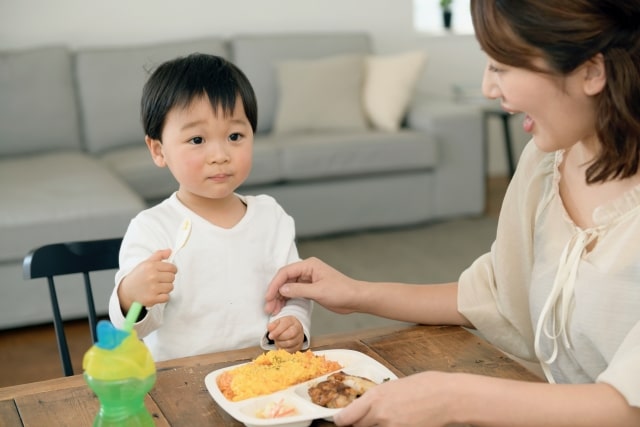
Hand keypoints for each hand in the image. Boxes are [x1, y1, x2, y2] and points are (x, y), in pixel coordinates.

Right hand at [118, 249, 176, 310]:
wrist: (127, 290)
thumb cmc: (139, 276)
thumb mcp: (146, 263)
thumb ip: (159, 255)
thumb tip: (170, 251)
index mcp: (151, 266)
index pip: (172, 268)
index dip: (172, 270)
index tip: (167, 272)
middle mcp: (152, 276)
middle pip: (172, 277)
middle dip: (168, 279)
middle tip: (160, 280)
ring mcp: (152, 288)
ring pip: (170, 287)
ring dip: (166, 288)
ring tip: (157, 287)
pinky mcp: (152, 299)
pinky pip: (167, 297)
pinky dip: (163, 297)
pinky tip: (156, 294)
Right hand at [264, 257, 359, 315]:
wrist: (355, 299)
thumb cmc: (341, 292)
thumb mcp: (318, 291)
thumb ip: (299, 290)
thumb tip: (281, 290)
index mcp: (309, 265)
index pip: (286, 272)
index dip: (275, 284)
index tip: (268, 297)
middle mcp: (307, 270)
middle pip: (285, 280)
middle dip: (275, 293)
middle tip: (268, 307)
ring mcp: (308, 280)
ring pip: (288, 287)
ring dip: (280, 298)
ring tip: (273, 310)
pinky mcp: (310, 289)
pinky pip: (294, 293)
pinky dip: (287, 300)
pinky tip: (282, 308)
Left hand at [267, 315, 304, 351]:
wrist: (292, 329)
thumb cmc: (283, 326)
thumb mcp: (277, 322)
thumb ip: (273, 325)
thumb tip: (269, 328)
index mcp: (292, 321)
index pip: (285, 325)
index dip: (277, 331)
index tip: (270, 336)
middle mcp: (298, 328)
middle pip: (291, 334)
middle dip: (280, 338)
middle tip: (274, 338)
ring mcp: (300, 338)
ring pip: (290, 343)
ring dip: (281, 344)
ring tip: (277, 341)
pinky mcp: (299, 346)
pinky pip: (291, 350)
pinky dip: (284, 349)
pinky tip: (281, 346)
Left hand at [333, 371, 455, 426]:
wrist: (447, 396)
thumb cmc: (424, 386)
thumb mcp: (393, 386)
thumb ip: (377, 399)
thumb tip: (365, 407)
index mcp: (375, 397)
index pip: (346, 418)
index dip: (342, 421)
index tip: (342, 421)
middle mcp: (379, 414)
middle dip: (359, 424)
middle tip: (368, 419)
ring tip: (388, 419)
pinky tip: (398, 423)